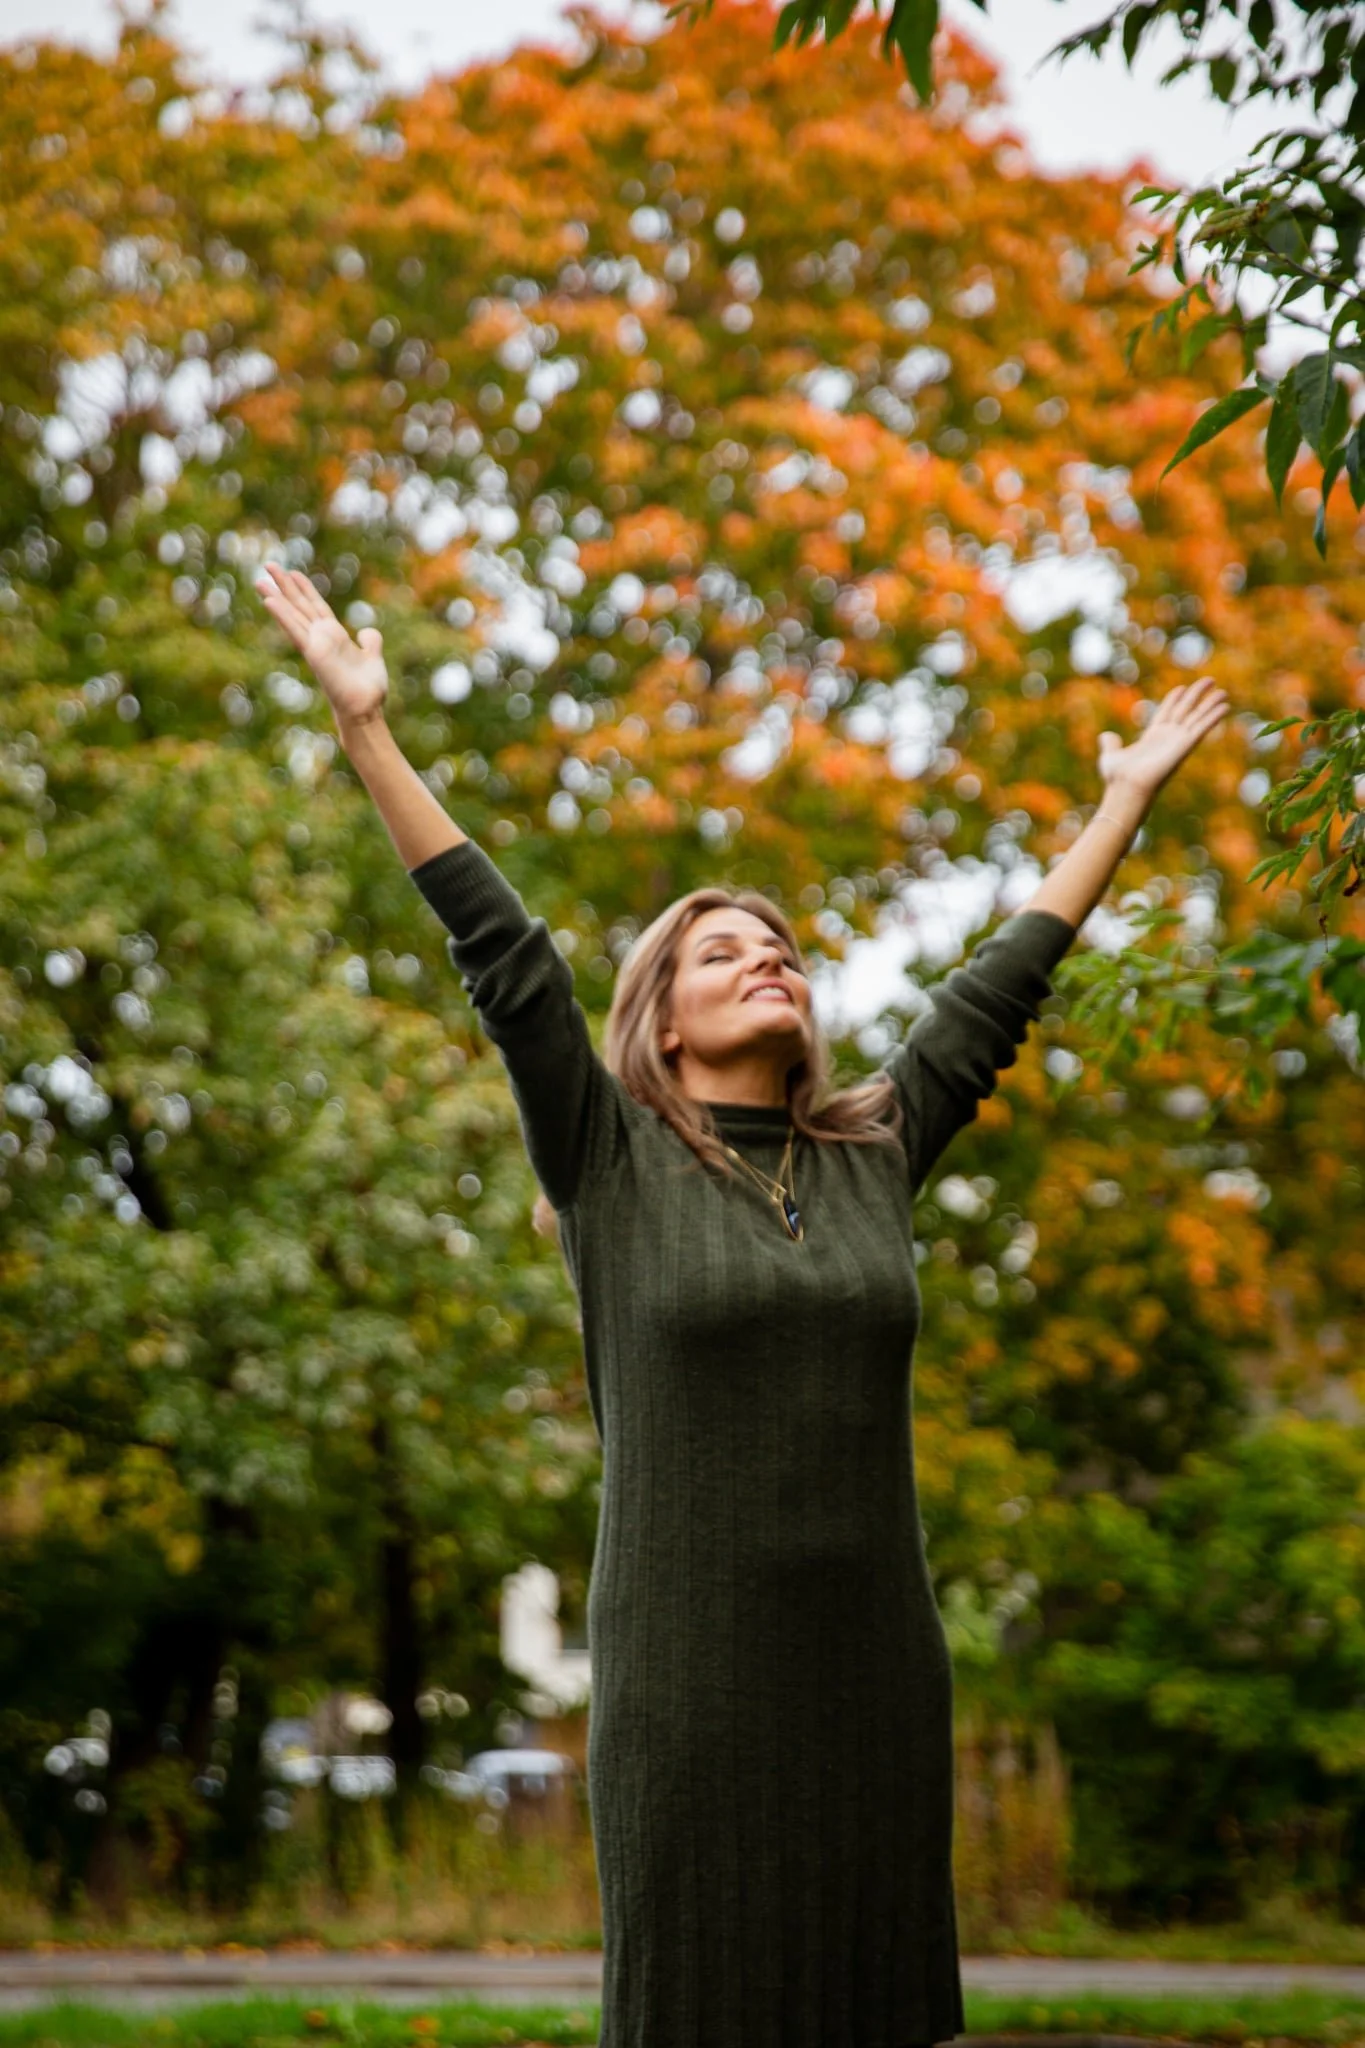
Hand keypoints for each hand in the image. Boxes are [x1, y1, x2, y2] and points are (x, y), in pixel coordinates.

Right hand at [253, 562, 388, 732]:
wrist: (365, 708)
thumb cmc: (368, 689)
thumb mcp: (373, 657)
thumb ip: (371, 642)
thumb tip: (367, 631)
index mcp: (335, 636)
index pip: (316, 606)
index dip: (305, 589)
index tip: (292, 572)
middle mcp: (321, 638)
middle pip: (299, 605)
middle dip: (284, 585)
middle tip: (268, 565)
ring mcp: (315, 645)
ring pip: (292, 614)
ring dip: (276, 597)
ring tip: (259, 580)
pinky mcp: (313, 653)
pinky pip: (295, 630)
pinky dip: (283, 615)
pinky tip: (270, 601)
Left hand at [1098, 675, 1229, 801]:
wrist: (1126, 787)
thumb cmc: (1117, 777)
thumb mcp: (1110, 755)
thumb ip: (1110, 743)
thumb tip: (1106, 737)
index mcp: (1152, 736)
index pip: (1166, 712)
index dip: (1173, 700)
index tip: (1181, 687)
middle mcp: (1167, 737)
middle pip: (1186, 710)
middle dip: (1197, 695)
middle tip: (1210, 681)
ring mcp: (1177, 741)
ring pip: (1197, 717)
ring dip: (1211, 704)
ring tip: (1223, 692)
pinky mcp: (1185, 746)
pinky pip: (1202, 728)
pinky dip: (1213, 717)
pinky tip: (1225, 706)